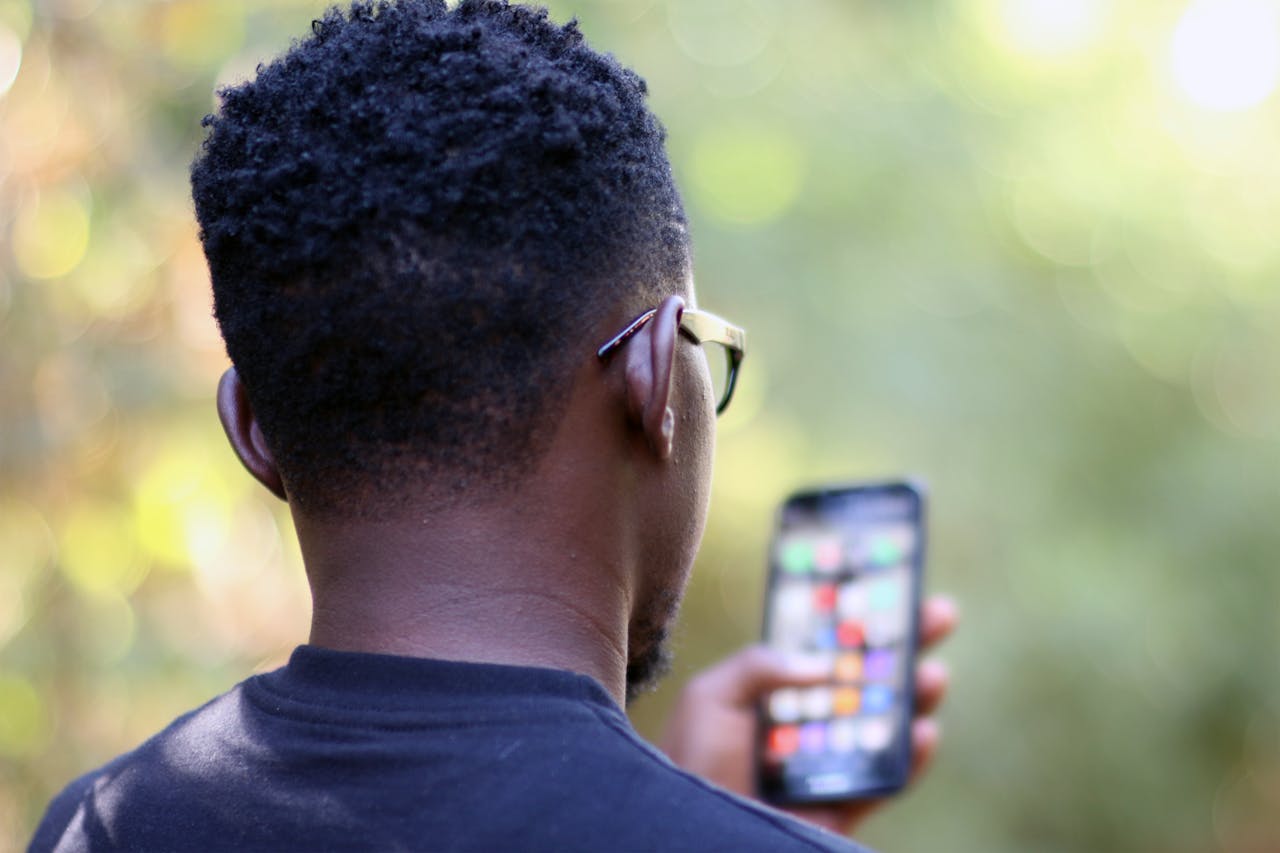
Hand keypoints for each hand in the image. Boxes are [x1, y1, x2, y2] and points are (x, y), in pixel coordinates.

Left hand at [659, 596, 957, 836]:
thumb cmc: (687, 761)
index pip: (834, 643)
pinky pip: (888, 780)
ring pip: (889, 722)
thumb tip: (823, 663)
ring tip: (932, 671)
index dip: (865, 616)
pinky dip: (911, 757)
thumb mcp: (711, 696)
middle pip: (873, 675)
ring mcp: (834, 759)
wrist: (685, 827)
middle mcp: (817, 719)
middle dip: (909, 643)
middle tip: (940, 612)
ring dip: (917, 695)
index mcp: (785, 687)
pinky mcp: (844, 803)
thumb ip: (758, 664)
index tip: (895, 583)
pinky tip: (924, 730)